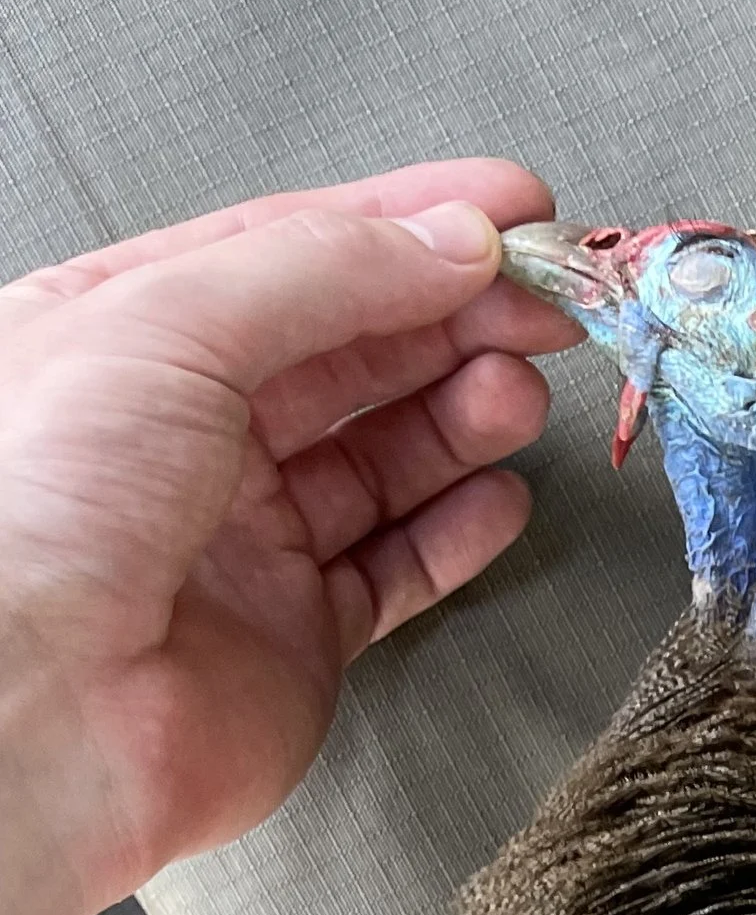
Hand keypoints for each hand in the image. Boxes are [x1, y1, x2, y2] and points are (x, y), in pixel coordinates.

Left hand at [0, 161, 580, 914]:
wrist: (35, 708)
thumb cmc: (38, 511)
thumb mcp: (170, 324)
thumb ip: (321, 271)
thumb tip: (444, 240)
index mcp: (126, 331)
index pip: (292, 251)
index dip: (409, 224)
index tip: (512, 207)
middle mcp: (183, 430)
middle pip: (352, 350)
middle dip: (457, 316)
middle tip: (546, 302)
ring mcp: (243, 535)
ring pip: (384, 456)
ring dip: (463, 413)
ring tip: (522, 392)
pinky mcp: (293, 632)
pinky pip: (396, 568)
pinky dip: (458, 529)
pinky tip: (503, 495)